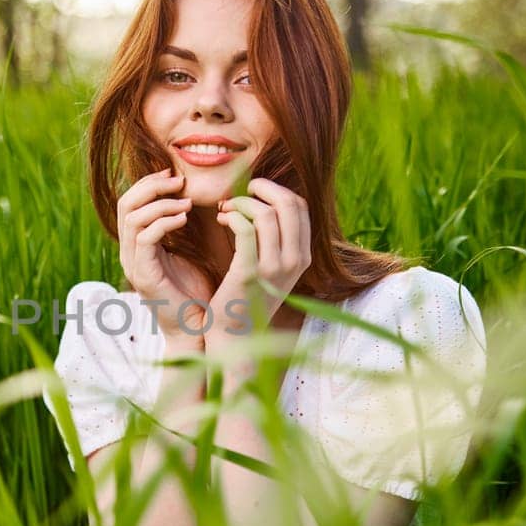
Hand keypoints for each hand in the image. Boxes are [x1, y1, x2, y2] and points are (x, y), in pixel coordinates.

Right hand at [118, 167, 214, 337]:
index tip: (175, 175)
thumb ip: (181, 226)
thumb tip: (191, 195)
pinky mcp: (143, 275)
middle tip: (178, 182)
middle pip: (126, 204)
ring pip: (132, 218)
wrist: (197, 329)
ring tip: (186, 203)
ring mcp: (133, 264)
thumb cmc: (197, 292)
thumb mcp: (189, 250)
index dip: (149, 183)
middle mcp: (130, 252)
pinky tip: (184, 219)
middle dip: (152, 187)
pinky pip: (145, 238)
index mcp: (137, 244)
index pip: (130, 202)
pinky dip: (164, 222)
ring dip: (161, 204)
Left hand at [209, 177, 311, 340]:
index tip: (254, 192)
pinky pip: (245, 229)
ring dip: (241, 203)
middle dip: (262, 188)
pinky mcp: (250, 273)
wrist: (235, 336)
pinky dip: (233, 216)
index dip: (276, 190)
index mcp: (303, 257)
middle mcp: (295, 261)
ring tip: (226, 209)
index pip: (300, 206)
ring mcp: (274, 268)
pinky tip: (222, 220)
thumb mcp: (272, 269)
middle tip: (241, 191)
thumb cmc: (247, 298)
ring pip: (265, 213)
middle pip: (288, 203)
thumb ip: (275, 240)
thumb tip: (265, 201)